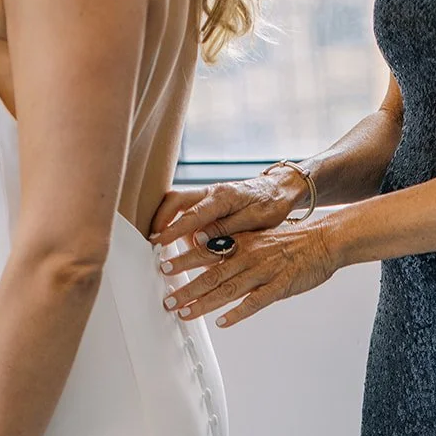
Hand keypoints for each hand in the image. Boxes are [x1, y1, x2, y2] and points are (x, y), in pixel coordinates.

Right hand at [149, 165, 309, 247]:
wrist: (281, 189)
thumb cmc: (272, 205)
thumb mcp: (253, 221)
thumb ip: (226, 230)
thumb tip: (198, 240)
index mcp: (223, 197)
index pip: (191, 214)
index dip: (173, 230)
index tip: (159, 242)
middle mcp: (212, 192)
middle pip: (175, 200)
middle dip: (161, 219)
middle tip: (153, 240)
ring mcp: (209, 195)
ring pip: (180, 204)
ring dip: (170, 223)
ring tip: (166, 245)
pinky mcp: (211, 202)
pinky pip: (190, 211)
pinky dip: (183, 225)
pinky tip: (184, 243)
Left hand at [160, 217, 338, 328]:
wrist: (324, 240)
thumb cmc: (290, 240)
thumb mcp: (257, 234)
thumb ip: (231, 241)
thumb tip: (202, 241)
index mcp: (242, 241)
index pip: (206, 249)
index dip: (184, 259)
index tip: (163, 266)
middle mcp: (249, 255)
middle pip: (211, 273)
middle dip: (187, 287)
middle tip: (167, 299)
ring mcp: (264, 272)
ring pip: (228, 289)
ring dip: (204, 303)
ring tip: (185, 313)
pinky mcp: (279, 287)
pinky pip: (255, 302)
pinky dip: (237, 312)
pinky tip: (222, 322)